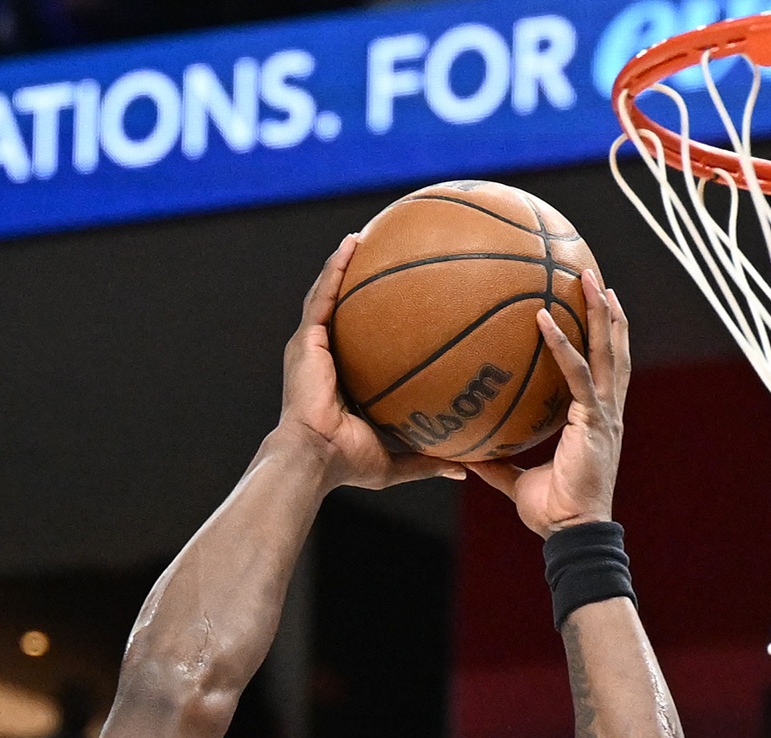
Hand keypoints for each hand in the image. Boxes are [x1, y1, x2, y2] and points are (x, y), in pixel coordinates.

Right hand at [277, 235, 467, 491]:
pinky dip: (336, 268)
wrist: (315, 458)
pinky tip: (352, 244)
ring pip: (328, 295)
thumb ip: (430, 460)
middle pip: (342, 312)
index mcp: (341, 380)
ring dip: (344, 264)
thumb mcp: (398, 460)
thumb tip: (466, 468)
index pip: (359, 344)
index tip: (399, 304)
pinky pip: (323, 295)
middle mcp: (324, 358)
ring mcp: (311, 347)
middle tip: (382, 257)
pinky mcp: (305, 340)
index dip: (374, 323)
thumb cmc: (348, 463)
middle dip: (358, 283)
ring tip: (363, 235)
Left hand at [473, 271, 628, 535]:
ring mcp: (604, 414)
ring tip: (590, 278)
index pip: (604, 369)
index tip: (596, 307)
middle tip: (594, 276)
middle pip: (613, 350)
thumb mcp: (516, 481)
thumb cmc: (552, 511)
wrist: (571, 532)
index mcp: (597, 420)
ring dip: (599, 313)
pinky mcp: (594, 420)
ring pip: (607, 352)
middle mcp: (607, 411)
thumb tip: (464, 452)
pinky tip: (543, 319)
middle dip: (607, 312)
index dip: (604, 337)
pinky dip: (561, 345)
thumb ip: (496, 463)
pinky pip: (577, 374)